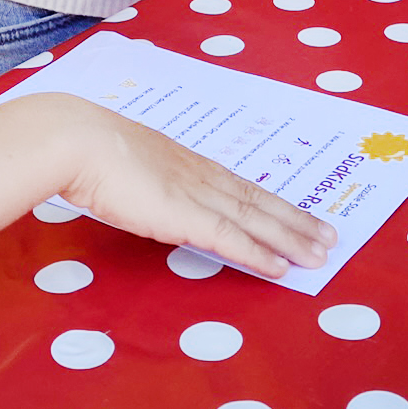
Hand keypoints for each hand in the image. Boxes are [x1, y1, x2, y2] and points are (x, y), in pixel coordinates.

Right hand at [48, 97, 334, 278]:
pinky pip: (230, 238)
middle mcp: (201, 176)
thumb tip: (154, 195)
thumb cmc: (92, 150)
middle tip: (330, 237)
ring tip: (320, 253)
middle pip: (259, 201)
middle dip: (297, 221)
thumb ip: (151, 181)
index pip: (242, 187)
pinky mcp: (182, 214)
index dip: (275, 203)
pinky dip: (258, 253)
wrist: (77, 141)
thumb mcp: (132, 164)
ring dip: (291, 238)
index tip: (302, 214)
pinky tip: (279, 268)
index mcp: (189, 164)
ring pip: (255, 219)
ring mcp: (195, 194)